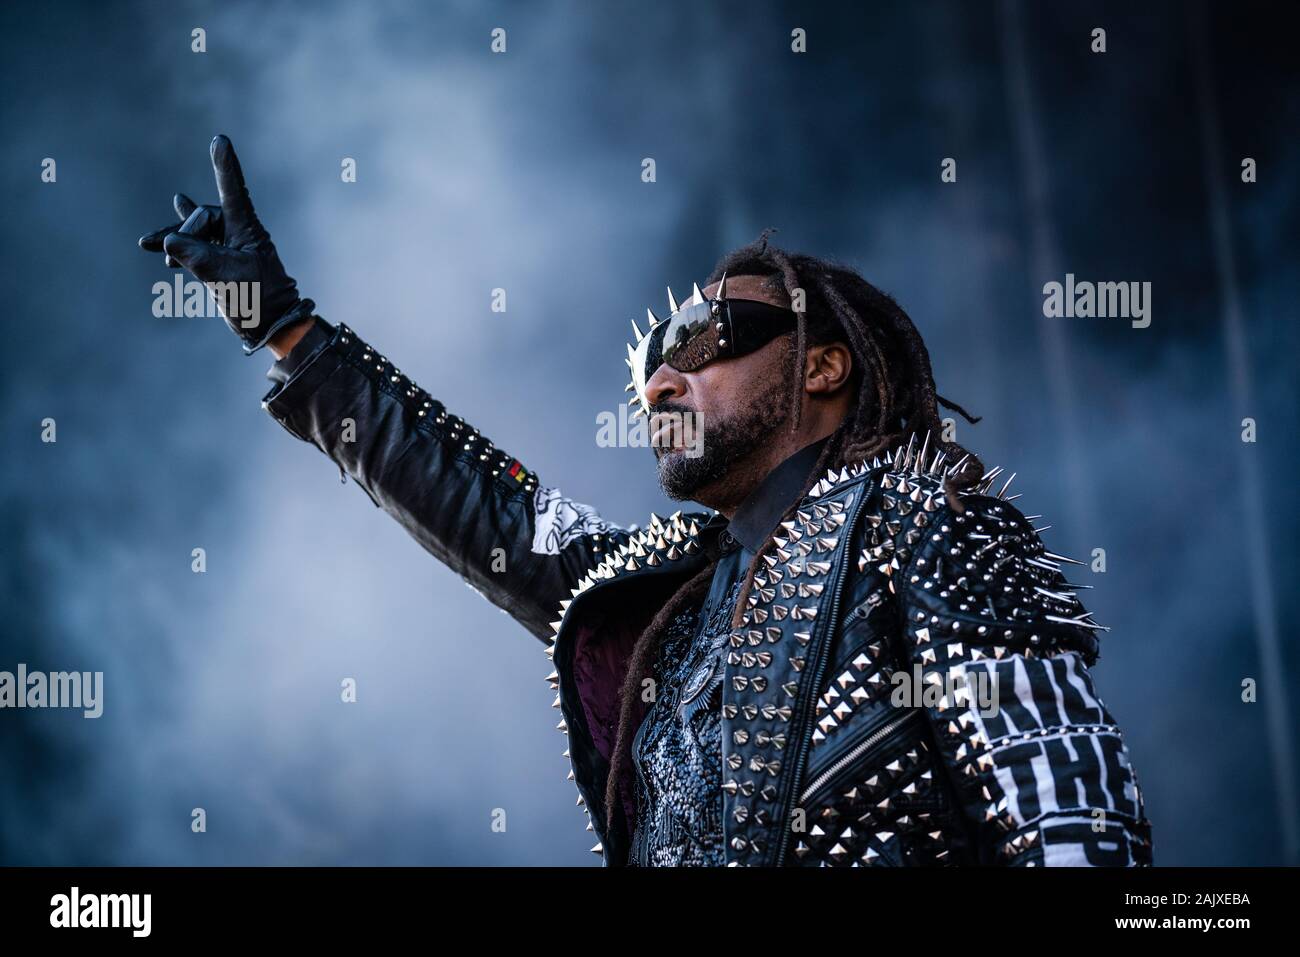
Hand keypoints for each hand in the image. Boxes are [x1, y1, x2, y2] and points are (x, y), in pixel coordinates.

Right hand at [138, 135, 313, 353]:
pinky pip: (196, 244)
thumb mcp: (225, 278)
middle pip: (204, 217)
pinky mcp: (221, 258)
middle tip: (174, 259)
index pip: (233, 190)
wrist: (270, 325)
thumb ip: (195, 257)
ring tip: (146, 244)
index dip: (224, 165)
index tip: (219, 140)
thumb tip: (170, 241)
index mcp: (247, 229)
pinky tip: (161, 246)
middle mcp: (239, 231)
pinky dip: (178, 246)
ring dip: (173, 238)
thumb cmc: (257, 300)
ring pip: (196, 230)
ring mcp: (229, 244)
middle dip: (185, 232)